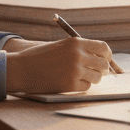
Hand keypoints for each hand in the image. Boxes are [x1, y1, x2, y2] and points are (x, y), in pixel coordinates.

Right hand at [4, 37, 123, 93]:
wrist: (21, 68)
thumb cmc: (39, 57)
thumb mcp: (61, 46)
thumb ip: (79, 50)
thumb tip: (102, 59)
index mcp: (76, 43)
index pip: (103, 48)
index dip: (107, 56)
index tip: (105, 61)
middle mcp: (78, 55)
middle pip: (103, 64)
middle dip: (102, 70)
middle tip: (97, 73)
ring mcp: (75, 70)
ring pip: (97, 77)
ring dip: (92, 78)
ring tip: (80, 77)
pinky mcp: (70, 85)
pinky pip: (86, 87)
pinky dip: (81, 86)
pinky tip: (70, 82)